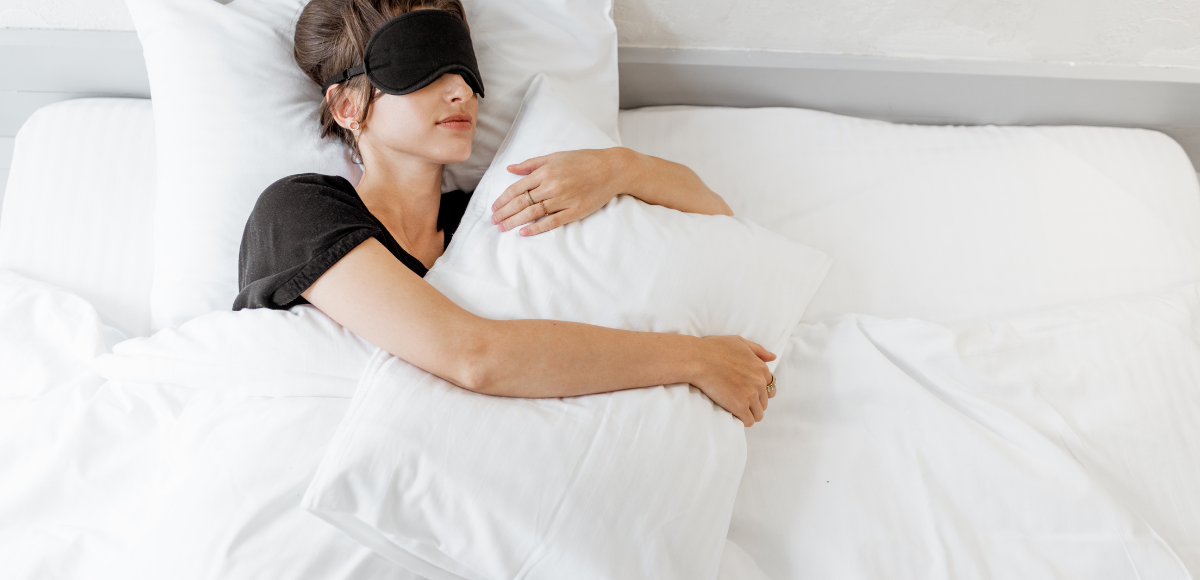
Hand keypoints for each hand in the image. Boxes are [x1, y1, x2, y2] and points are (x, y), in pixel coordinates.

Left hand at [490, 147, 633, 235]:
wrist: (612, 169)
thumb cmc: (584, 160)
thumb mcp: (556, 156)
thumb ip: (531, 164)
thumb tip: (510, 168)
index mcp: (545, 171)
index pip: (517, 188)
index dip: (502, 199)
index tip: (494, 207)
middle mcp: (551, 185)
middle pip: (521, 202)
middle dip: (504, 213)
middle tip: (493, 221)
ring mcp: (563, 200)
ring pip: (532, 213)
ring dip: (515, 222)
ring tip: (503, 228)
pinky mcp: (574, 211)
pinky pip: (551, 222)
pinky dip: (536, 228)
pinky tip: (524, 232)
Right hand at [691, 336, 776, 426]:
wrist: (697, 360)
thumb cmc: (714, 348)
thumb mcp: (739, 342)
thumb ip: (758, 350)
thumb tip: (773, 357)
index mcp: (762, 368)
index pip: (770, 387)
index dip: (758, 391)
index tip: (746, 391)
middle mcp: (760, 383)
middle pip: (764, 402)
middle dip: (753, 403)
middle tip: (738, 400)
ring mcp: (751, 395)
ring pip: (758, 414)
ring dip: (749, 413)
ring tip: (735, 409)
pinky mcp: (740, 407)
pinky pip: (749, 421)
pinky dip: (742, 420)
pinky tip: (733, 415)